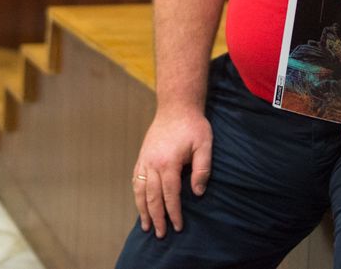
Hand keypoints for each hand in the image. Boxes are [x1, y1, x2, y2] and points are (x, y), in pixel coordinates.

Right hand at [131, 107, 212, 237]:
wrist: (176, 106)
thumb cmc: (193, 125)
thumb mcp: (204, 145)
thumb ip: (202, 170)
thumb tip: (197, 193)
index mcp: (169, 162)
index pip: (170, 194)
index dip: (174, 212)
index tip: (177, 226)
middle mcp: (153, 163)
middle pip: (153, 196)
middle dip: (157, 217)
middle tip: (161, 234)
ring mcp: (145, 159)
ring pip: (140, 190)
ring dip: (143, 209)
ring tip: (146, 226)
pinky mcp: (142, 156)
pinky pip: (136, 179)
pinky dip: (137, 193)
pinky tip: (140, 203)